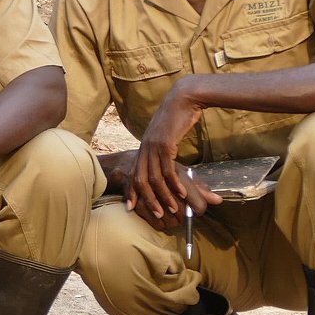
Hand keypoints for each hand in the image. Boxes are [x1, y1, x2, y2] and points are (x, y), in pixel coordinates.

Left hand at [128, 82, 205, 223]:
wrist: (183, 99)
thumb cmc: (177, 116)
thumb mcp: (165, 135)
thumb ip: (162, 148)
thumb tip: (164, 159)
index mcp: (144, 148)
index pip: (135, 174)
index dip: (133, 192)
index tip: (132, 207)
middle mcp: (145, 149)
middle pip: (141, 180)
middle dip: (147, 200)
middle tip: (156, 215)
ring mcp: (153, 147)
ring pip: (155, 178)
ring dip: (164, 196)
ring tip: (172, 210)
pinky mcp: (165, 144)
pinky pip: (168, 169)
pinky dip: (174, 184)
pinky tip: (181, 194)